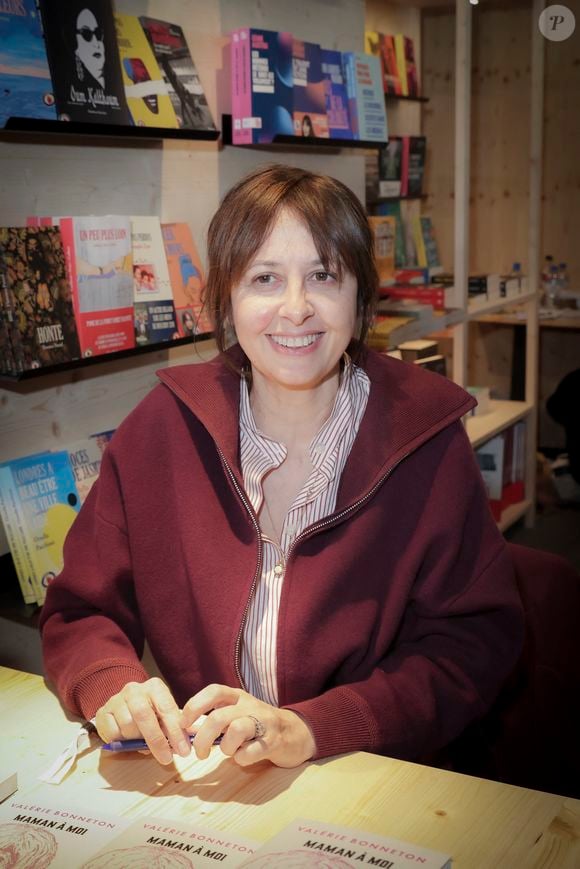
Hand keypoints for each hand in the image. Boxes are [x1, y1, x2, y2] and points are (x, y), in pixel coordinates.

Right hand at [94, 677, 191, 764]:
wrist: (122, 705)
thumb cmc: (150, 713)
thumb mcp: (165, 715)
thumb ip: (179, 725)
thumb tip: (197, 735)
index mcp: (154, 687)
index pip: (167, 708)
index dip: (176, 731)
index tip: (184, 750)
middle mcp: (134, 690)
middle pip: (144, 715)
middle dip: (157, 740)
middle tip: (166, 759)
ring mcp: (116, 700)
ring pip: (128, 726)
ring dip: (138, 741)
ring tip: (143, 744)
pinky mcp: (102, 712)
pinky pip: (113, 733)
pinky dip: (122, 742)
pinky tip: (127, 740)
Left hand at [180, 684, 315, 768]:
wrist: (294, 732)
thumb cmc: (256, 725)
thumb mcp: (237, 714)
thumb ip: (214, 720)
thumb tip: (183, 731)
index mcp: (238, 696)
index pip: (214, 691)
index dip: (194, 706)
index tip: (183, 724)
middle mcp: (250, 705)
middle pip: (218, 717)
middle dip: (202, 739)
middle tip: (199, 754)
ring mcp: (263, 722)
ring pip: (236, 730)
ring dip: (226, 748)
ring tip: (228, 753)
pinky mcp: (273, 741)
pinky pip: (251, 752)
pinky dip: (241, 759)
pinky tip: (243, 758)